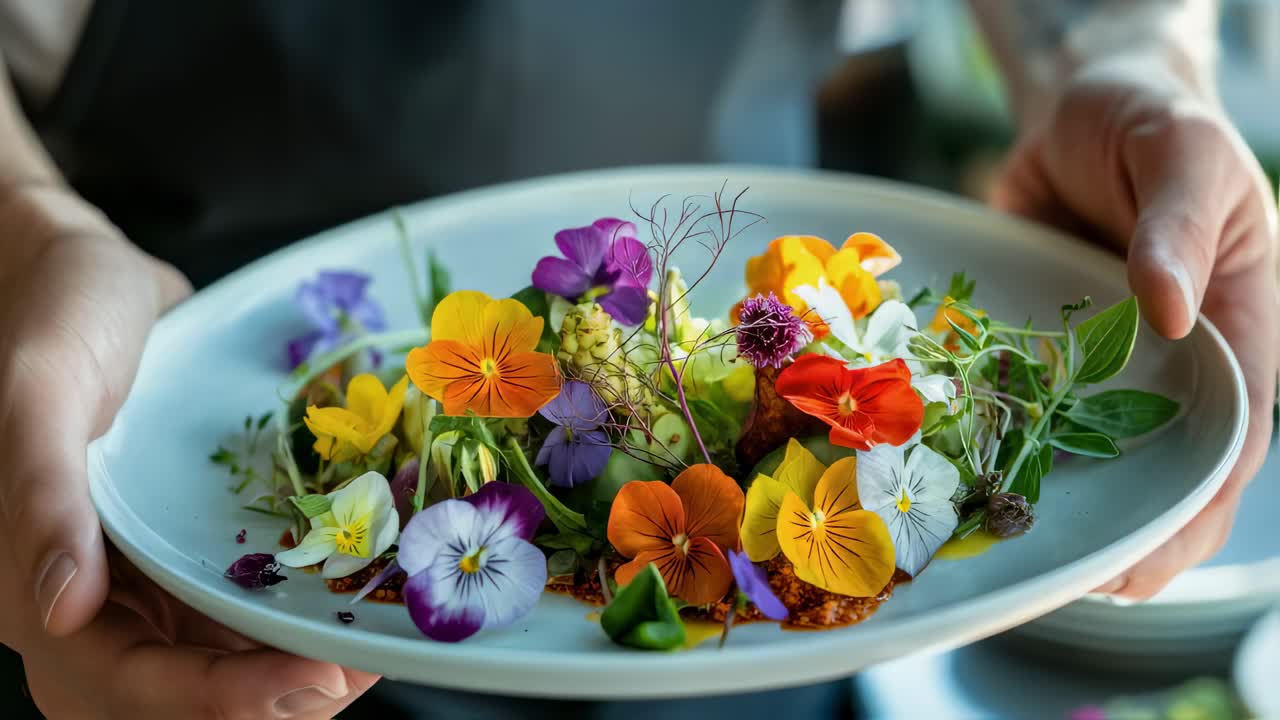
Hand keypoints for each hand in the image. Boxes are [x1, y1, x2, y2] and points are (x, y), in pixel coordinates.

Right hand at [0, 186, 379, 716]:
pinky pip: (243, 601)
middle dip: (274, 696)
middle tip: (364, 669)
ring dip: (295, 664)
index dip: (222, 697)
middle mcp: (97, 595)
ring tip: (375, 643)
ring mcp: (148, 571)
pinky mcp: (189, 544)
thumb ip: (43, 495)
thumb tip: (61, 608)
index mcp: (35, 581)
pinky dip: (296, 612)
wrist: (91, 270)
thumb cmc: (55, 315)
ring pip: (222, 656)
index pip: (127, 680)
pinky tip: (357, 595)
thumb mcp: (42, 389)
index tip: (317, 679)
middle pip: (183, 693)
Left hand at [991, 55, 1278, 599]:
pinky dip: (984, 435)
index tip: (1144, 569)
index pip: (1228, 448)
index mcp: (1230, 336)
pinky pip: (1010, 400)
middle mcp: (1161, 364)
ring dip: (1041, 496)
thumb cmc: (1154, 125)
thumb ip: (1181, 224)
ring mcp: (1092, 360)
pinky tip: (942, 469)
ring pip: (1073, 448)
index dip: (1193, 517)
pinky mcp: (1031, 344)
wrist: (1080, 106)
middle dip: (1112, 534)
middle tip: (1051, 579)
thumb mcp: (1185, 155)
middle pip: (1150, 470)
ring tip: (991, 546)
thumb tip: (1171, 308)